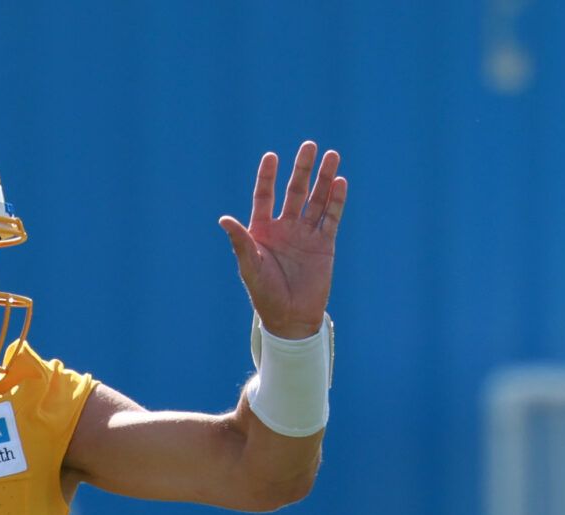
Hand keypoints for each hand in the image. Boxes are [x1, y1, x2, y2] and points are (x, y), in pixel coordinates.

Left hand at [219, 142, 345, 339]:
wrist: (290, 318)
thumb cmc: (265, 294)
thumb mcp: (250, 267)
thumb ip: (240, 242)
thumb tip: (224, 219)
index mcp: (263, 230)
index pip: (264, 196)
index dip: (268, 176)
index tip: (272, 156)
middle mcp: (285, 228)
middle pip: (295, 191)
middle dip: (302, 169)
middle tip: (309, 145)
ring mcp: (306, 234)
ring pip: (317, 199)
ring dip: (324, 179)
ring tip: (332, 155)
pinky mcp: (324, 244)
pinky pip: (331, 218)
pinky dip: (336, 201)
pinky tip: (340, 182)